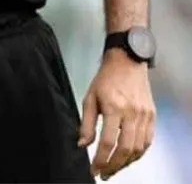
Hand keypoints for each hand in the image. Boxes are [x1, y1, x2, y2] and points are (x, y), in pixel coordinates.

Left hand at [78, 49, 155, 179]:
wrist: (127, 62)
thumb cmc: (105, 79)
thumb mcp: (89, 98)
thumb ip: (86, 123)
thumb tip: (82, 145)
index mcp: (114, 108)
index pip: (108, 142)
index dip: (100, 159)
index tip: (94, 170)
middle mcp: (132, 114)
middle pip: (126, 149)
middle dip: (114, 166)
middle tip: (104, 174)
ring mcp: (145, 116)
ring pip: (139, 148)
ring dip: (126, 162)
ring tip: (114, 168)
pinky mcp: (152, 116)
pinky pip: (148, 141)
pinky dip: (138, 153)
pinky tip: (128, 157)